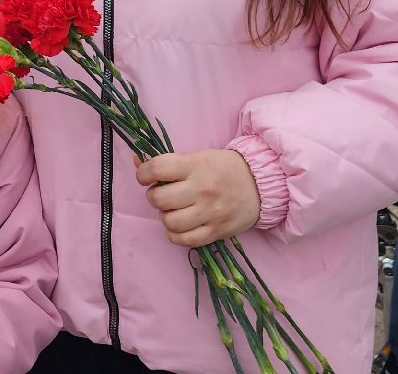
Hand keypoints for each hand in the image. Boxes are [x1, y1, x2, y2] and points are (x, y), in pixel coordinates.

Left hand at [137, 149, 260, 246]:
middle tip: (162, 194)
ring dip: (165, 216)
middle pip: (159, 199)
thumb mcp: (198, 157)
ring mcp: (210, 213)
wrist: (261, 184)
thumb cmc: (224, 168)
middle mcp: (202, 189)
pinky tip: (179, 226)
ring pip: (169, 222)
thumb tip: (136, 161)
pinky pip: (184, 240)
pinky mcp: (216, 231)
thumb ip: (169, 162)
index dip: (143, 173)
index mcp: (196, 166)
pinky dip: (175, 234)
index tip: (144, 176)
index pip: (157, 169)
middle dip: (154, 196)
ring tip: (173, 210)